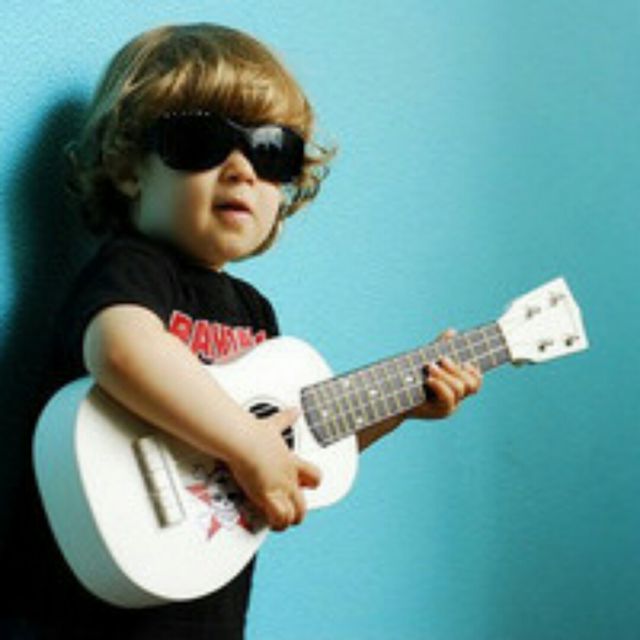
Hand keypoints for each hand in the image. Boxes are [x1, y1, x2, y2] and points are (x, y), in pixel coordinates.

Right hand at [228, 408, 321, 531]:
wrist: (244, 440)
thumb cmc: (254, 434)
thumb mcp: (274, 424)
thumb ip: (285, 419)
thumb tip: (294, 410)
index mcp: (291, 462)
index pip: (314, 476)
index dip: (312, 484)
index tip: (305, 486)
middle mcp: (289, 477)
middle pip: (304, 503)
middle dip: (298, 512)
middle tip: (289, 514)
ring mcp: (280, 488)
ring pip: (293, 515)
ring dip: (286, 521)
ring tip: (277, 524)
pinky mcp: (267, 495)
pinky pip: (279, 517)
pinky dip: (275, 523)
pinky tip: (268, 523)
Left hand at [409, 329, 482, 419]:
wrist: (393, 396)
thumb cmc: (409, 378)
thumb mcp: (426, 360)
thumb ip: (440, 348)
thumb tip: (452, 332)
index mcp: (455, 387)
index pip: (475, 382)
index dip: (475, 372)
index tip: (465, 362)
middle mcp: (456, 399)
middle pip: (470, 384)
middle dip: (456, 369)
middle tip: (441, 359)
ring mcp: (449, 406)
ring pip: (459, 388)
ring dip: (445, 374)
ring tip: (429, 367)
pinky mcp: (440, 412)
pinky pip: (448, 399)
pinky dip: (440, 386)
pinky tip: (429, 380)